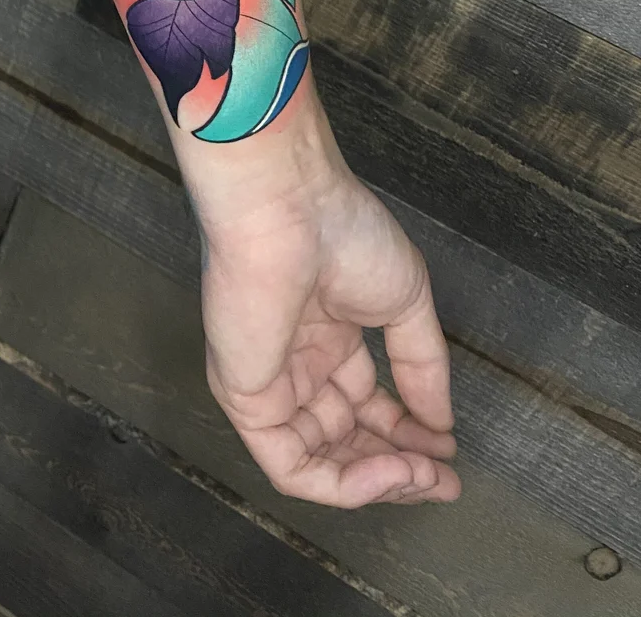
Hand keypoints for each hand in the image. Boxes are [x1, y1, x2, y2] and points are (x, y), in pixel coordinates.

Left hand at [182, 83, 460, 508]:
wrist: (290, 209)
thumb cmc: (342, 232)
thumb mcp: (404, 302)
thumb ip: (423, 368)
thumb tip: (442, 427)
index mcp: (325, 333)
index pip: (364, 404)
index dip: (408, 436)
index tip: (449, 455)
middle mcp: (293, 362)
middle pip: (344, 438)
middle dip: (397, 466)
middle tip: (441, 481)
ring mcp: (266, 383)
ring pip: (318, 461)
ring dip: (376, 481)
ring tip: (421, 475)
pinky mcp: (245, 400)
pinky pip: (291, 465)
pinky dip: (343, 485)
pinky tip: (390, 471)